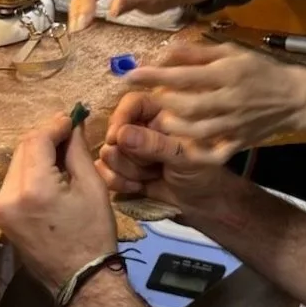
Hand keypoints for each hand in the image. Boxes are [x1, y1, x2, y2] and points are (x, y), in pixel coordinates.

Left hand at [0, 114, 117, 294]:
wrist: (80, 278)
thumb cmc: (93, 233)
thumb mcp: (93, 187)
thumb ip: (77, 151)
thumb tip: (73, 123)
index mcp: (33, 189)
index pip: (37, 140)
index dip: (55, 125)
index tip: (74, 118)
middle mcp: (8, 197)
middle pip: (23, 149)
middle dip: (46, 136)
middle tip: (70, 131)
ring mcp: (0, 208)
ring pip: (17, 163)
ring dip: (38, 151)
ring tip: (63, 152)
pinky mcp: (0, 216)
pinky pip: (14, 180)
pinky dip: (31, 169)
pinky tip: (51, 171)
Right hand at [97, 91, 235, 216]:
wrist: (200, 204)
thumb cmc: (202, 172)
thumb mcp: (185, 155)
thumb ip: (156, 144)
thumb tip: (121, 135)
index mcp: (163, 112)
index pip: (133, 102)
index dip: (121, 117)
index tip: (116, 138)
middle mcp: (143, 126)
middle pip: (116, 131)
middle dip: (130, 154)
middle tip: (153, 165)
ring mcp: (131, 149)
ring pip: (109, 153)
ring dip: (128, 170)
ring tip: (152, 175)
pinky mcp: (121, 169)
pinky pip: (103, 171)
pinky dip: (118, 182)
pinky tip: (138, 187)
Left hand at [125, 43, 305, 150]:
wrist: (295, 98)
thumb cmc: (259, 70)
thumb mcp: (232, 52)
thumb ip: (198, 53)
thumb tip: (165, 50)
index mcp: (227, 73)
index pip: (185, 75)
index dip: (155, 76)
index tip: (130, 74)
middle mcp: (230, 100)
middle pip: (187, 105)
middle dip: (159, 103)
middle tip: (140, 100)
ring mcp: (234, 124)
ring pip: (197, 131)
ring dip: (172, 127)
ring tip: (158, 121)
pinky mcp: (238, 143)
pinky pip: (214, 153)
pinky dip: (195, 154)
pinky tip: (179, 149)